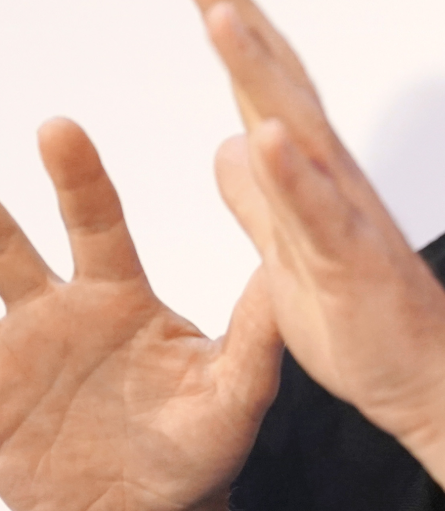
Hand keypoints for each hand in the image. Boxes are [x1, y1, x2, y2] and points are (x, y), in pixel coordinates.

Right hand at [0, 119, 280, 510]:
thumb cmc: (199, 450)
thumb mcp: (232, 393)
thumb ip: (255, 333)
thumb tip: (286, 267)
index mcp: (120, 297)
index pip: (96, 221)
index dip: (77, 177)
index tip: (56, 126)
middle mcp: (62, 313)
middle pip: (12, 247)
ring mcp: (18, 356)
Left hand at [183, 0, 444, 507]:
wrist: (426, 378)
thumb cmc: (362, 316)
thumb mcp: (284, 253)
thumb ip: (257, 199)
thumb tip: (228, 143)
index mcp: (310, 169)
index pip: (264, 81)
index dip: (232, 22)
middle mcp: (330, 172)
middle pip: (278, 78)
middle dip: (234, 11)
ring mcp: (344, 212)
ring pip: (297, 129)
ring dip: (257, 70)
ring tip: (219, 14)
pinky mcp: (352, 262)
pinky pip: (319, 213)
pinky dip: (292, 173)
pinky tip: (264, 133)